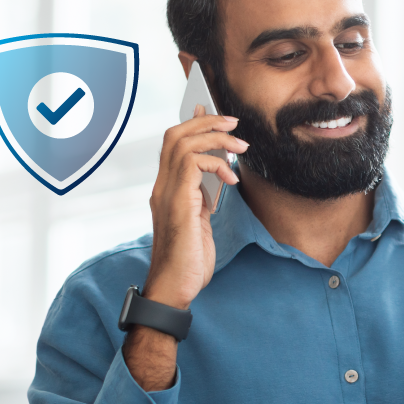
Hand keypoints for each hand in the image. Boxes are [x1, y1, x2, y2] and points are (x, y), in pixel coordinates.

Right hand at [143, 105, 246, 309]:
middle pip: (175, 134)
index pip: (173, 144)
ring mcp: (167, 193)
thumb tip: (216, 176)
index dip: (194, 125)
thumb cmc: (188, 260)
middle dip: (206, 122)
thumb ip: (202, 197)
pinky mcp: (178, 202)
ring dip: (216, 138)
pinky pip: (193, 163)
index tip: (217, 116)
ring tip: (240, 146)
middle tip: (234, 123)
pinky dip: (217, 162)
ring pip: (183, 143)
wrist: (175, 287)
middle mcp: (162, 187)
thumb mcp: (199, 221)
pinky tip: (232, 177)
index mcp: (167, 190)